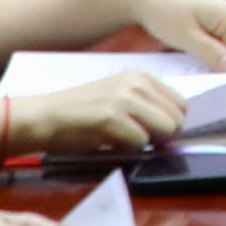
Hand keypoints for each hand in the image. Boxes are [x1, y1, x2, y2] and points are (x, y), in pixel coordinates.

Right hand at [5, 67, 197, 157]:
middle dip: (163, 136)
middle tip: (137, 141)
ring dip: (147, 143)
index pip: (182, 104)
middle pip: (178, 119)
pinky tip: (108, 142)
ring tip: (122, 140)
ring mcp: (125, 98)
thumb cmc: (80, 113)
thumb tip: (174, 129)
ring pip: (165, 130)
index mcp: (141, 76)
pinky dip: (128, 149)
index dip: (171, 124)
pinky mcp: (112, 116)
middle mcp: (137, 82)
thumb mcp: (119, 99)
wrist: (44, 117)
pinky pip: (140, 141)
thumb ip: (147, 107)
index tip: (154, 134)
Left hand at [115, 0, 225, 65]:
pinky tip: (185, 50)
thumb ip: (211, 53)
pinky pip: (211, 40)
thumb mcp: (186, 37)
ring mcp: (218, 14)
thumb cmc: (162, 11)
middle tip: (194, 71)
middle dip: (215, 62)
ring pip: (219, 46)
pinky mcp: (207, 18)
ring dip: (205, 56)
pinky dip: (200, 48)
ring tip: (186, 57)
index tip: (208, 79)